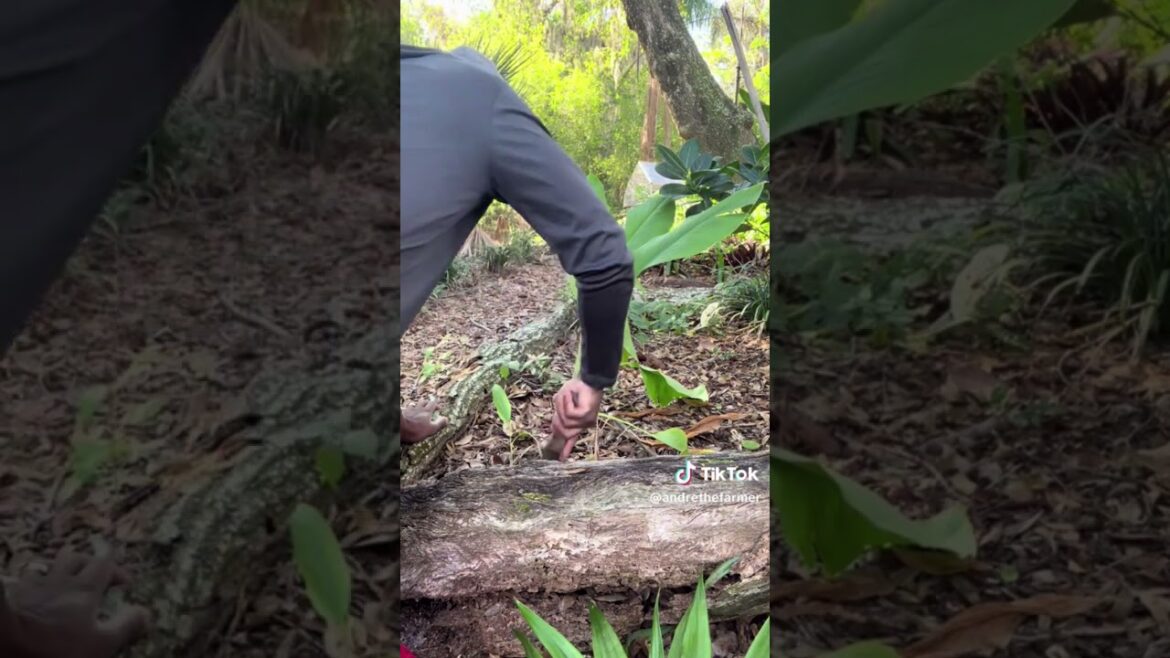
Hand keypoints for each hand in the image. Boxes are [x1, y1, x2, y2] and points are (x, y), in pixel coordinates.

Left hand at [0, 548, 149, 657]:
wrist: (4, 644)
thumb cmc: (55, 648)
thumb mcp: (100, 644)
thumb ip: (126, 627)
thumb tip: (146, 612)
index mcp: (85, 590)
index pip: (105, 565)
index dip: (117, 569)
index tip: (125, 581)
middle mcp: (60, 581)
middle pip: (77, 558)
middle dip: (89, 562)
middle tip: (96, 574)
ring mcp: (34, 586)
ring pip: (49, 563)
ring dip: (60, 567)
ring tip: (66, 576)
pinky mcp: (13, 596)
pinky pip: (25, 578)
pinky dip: (34, 580)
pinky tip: (34, 589)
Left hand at [402, 400, 446, 444]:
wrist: (399, 427)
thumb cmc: (416, 429)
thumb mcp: (431, 429)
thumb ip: (439, 424)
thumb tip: (447, 419)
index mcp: (426, 412)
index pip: (433, 404)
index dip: (437, 405)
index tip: (439, 407)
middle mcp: (418, 408)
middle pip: (423, 401)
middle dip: (427, 402)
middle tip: (429, 405)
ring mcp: (410, 409)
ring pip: (414, 404)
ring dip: (417, 405)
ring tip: (418, 407)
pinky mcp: (402, 412)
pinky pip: (406, 408)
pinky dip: (408, 409)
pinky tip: (407, 411)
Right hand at [546, 378, 602, 460]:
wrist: (588, 378)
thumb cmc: (576, 388)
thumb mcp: (563, 402)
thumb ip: (559, 416)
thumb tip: (555, 430)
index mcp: (579, 422)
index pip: (572, 439)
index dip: (566, 449)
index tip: (561, 460)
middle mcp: (584, 424)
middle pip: (563, 431)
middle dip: (557, 418)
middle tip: (560, 401)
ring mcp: (586, 421)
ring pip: (565, 421)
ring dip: (562, 405)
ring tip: (568, 395)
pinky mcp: (586, 415)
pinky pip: (569, 413)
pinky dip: (567, 402)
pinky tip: (572, 395)